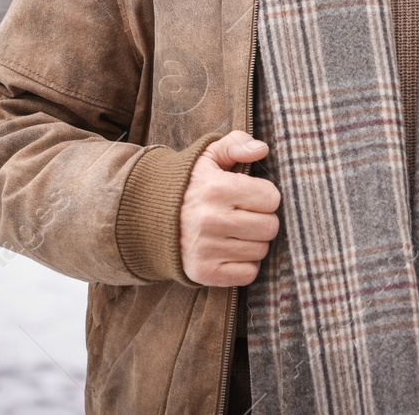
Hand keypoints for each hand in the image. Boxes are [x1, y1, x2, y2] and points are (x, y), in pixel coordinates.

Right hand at [179, 129, 280, 286]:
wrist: (147, 216)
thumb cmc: (188, 185)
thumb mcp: (208, 156)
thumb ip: (236, 144)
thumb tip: (262, 149)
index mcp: (217, 188)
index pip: (271, 198)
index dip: (265, 195)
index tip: (250, 196)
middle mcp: (212, 220)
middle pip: (270, 227)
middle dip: (262, 219)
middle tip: (245, 215)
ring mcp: (207, 249)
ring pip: (260, 251)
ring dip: (253, 242)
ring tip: (234, 232)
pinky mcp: (204, 272)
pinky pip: (248, 273)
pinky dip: (245, 264)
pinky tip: (230, 250)